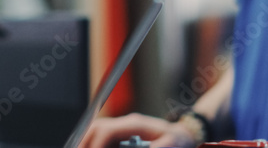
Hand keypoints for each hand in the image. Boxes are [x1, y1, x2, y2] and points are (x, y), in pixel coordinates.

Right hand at [78, 114, 196, 147]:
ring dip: (87, 143)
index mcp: (135, 124)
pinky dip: (94, 144)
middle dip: (84, 142)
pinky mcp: (121, 134)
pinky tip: (91, 147)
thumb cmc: (178, 140)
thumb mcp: (171, 145)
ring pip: (96, 131)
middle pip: (96, 128)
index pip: (107, 131)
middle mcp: (125, 123)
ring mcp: (122, 127)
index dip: (96, 144)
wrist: (184, 134)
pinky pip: (102, 137)